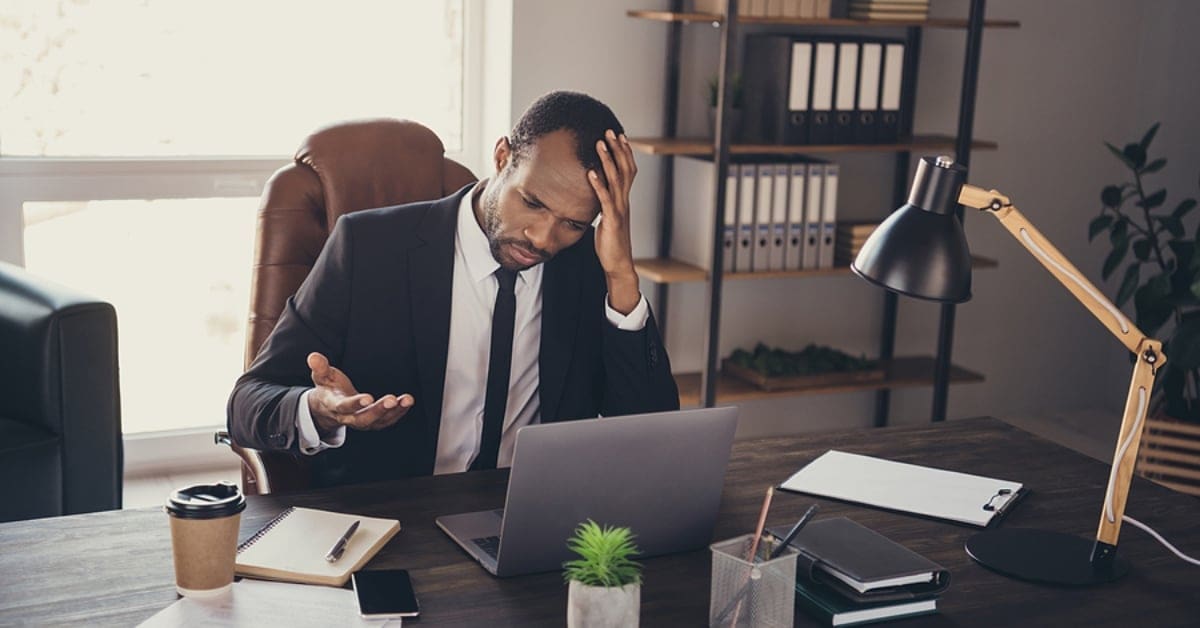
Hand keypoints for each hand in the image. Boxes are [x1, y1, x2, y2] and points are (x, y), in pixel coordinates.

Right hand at [306, 352, 412, 436]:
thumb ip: (319, 367)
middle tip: (391, 400)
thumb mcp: (321, 376)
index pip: (345, 407)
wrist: (329, 408)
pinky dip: (398, 413)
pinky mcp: (372, 422)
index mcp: (334, 406)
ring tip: (406, 400)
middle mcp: (348, 417)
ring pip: (378, 422)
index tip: (368, 398)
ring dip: (393, 412)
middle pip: (363, 419)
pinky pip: (386, 421)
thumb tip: (313, 356)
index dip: (356, 404)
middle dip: (378, 410)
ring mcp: (361, 422)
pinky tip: (407, 402)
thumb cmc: (328, 388)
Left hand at [589, 129, 641, 314]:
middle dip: (617, 149)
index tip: (618, 136)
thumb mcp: (607, 219)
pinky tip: (591, 173)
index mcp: (623, 200)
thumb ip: (603, 204)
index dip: (624, 152)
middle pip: (625, 169)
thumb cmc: (610, 243)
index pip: (628, 170)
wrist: (618, 264)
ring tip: (600, 143)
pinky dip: (598, 185)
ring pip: (616, 180)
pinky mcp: (612, 221)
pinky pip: (605, 200)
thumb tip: (595, 193)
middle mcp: (624, 201)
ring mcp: (619, 210)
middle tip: (610, 131)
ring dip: (608, 160)